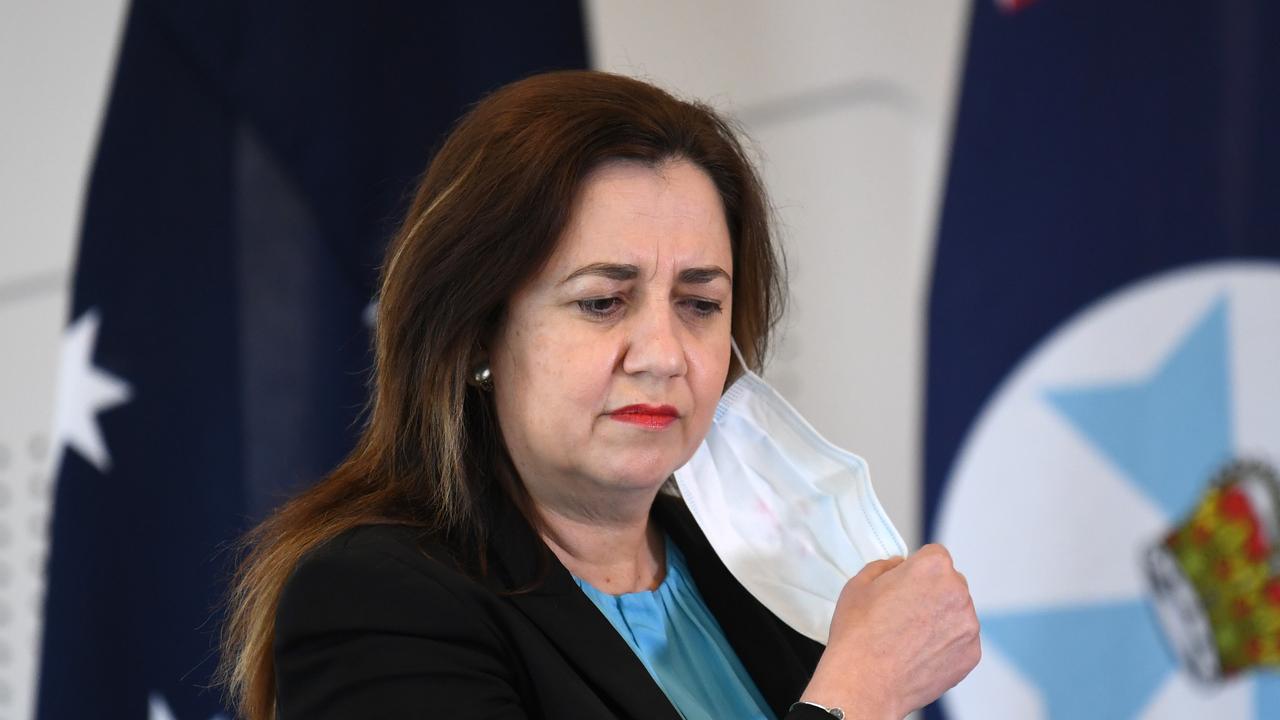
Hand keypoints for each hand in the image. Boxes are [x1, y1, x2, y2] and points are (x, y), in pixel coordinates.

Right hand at [799, 544, 980, 719]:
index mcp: (932, 567)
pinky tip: (919, 654)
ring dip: (940, 619)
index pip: (935, 555)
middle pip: (950, 583)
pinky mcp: (972, 654)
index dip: (916, 569)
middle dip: (932, 593)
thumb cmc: (858, 634)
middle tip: (904, 613)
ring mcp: (969, 625)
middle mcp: (958, 592)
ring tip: (909, 638)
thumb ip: (886, 566)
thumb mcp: (859, 584)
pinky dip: (945, 645)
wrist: (865, 682)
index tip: (904, 585)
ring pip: (956, 613)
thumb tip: (900, 566)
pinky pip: (960, 641)